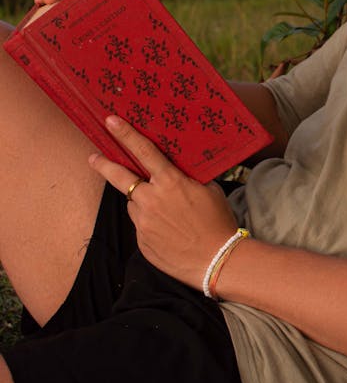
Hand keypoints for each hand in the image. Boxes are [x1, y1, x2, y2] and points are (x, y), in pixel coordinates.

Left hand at [89, 116, 239, 288]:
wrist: (216, 260)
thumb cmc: (217, 222)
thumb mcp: (209, 190)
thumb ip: (187, 179)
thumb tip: (177, 173)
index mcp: (170, 182)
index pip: (143, 151)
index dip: (125, 134)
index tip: (110, 122)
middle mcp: (151, 199)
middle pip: (120, 177)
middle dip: (104, 165)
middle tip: (93, 157)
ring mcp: (144, 222)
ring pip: (134, 204)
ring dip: (142, 201)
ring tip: (166, 212)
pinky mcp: (141, 242)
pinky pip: (141, 225)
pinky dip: (150, 223)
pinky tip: (168, 230)